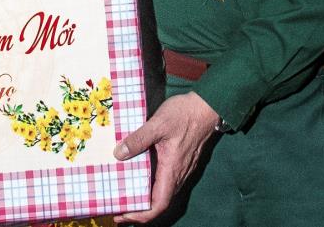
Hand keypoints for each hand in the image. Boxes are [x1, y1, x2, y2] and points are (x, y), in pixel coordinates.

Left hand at [112, 91, 218, 223]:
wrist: (207, 107)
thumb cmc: (184, 114)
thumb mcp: (158, 124)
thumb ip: (138, 139)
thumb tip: (118, 154)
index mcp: (172, 170)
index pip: (159, 204)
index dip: (141, 215)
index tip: (123, 215)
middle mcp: (178, 174)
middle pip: (159, 203)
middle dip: (138, 210)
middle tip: (116, 207)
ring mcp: (181, 169)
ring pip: (162, 192)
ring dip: (144, 198)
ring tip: (124, 194)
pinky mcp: (180, 161)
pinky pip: (165, 181)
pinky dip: (151, 186)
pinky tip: (138, 175)